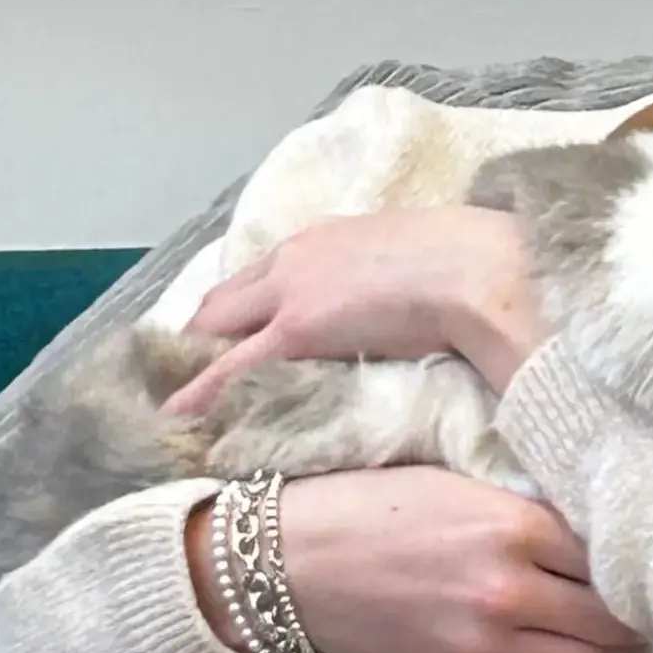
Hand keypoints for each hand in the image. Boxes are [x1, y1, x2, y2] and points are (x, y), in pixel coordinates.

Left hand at [165, 206, 544, 413]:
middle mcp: (295, 258)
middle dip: (208, 332)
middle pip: (229, 298)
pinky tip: (178, 413)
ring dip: (199, 358)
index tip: (239, 328)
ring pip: (221, 327)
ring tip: (179, 393)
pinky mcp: (295, 330)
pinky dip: (200, 389)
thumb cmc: (466, 262)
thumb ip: (390, 277)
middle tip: (193, 368)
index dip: (245, 303)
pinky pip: (232, 366)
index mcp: (327, 238)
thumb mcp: (414, 259)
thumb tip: (400, 302)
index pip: (266, 272)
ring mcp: (291, 292)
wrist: (473, 268)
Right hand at [188, 465, 645, 652]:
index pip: (608, 556)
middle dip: (638, 616)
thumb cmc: (372, 504)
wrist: (291, 563)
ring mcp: (485, 643)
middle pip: (609, 618)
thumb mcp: (459, 483)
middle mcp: (510, 592)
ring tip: (631, 639)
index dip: (636, 561)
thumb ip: (526, 511)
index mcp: (514, 527)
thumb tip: (586, 531)